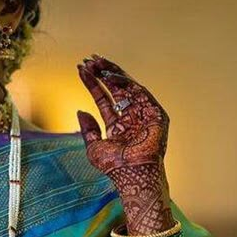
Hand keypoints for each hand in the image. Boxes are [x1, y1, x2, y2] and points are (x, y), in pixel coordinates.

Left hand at [76, 54, 173, 233]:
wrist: (133, 175)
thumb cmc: (115, 167)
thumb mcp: (93, 147)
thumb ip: (88, 129)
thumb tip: (80, 111)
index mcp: (118, 124)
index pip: (104, 98)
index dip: (93, 83)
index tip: (81, 69)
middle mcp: (131, 116)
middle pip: (116, 89)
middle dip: (102, 73)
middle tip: (88, 61)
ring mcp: (144, 114)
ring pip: (128, 87)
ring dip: (112, 73)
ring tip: (96, 63)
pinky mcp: (156, 113)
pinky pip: (140, 92)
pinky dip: (125, 82)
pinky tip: (109, 75)